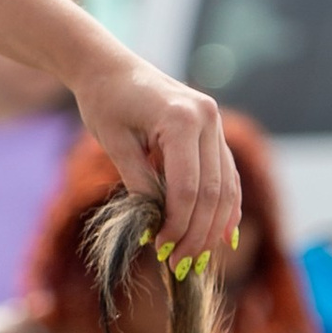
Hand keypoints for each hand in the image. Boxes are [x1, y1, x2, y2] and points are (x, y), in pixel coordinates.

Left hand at [70, 48, 239, 265]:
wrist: (110, 68)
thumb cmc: (105, 103)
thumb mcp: (114, 144)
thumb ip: (138, 183)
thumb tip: (154, 228)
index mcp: (181, 119)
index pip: (188, 188)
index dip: (177, 224)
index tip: (161, 250)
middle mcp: (208, 119)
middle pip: (212, 192)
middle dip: (197, 233)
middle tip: (179, 264)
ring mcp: (216, 123)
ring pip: (226, 187)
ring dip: (213, 226)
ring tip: (195, 256)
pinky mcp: (215, 131)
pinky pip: (227, 174)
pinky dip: (226, 206)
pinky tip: (221, 235)